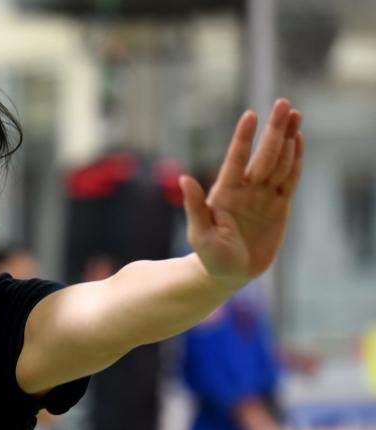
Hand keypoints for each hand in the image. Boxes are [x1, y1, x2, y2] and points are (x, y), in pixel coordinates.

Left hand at [180, 99, 303, 288]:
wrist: (229, 273)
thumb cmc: (210, 255)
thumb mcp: (200, 234)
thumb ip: (195, 206)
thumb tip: (183, 179)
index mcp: (225, 192)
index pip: (236, 160)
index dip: (243, 139)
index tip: (250, 115)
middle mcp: (246, 189)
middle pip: (264, 155)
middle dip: (274, 130)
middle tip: (283, 104)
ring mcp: (264, 195)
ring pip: (279, 162)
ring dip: (288, 139)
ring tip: (294, 115)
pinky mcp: (280, 205)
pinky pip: (290, 179)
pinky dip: (296, 160)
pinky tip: (299, 140)